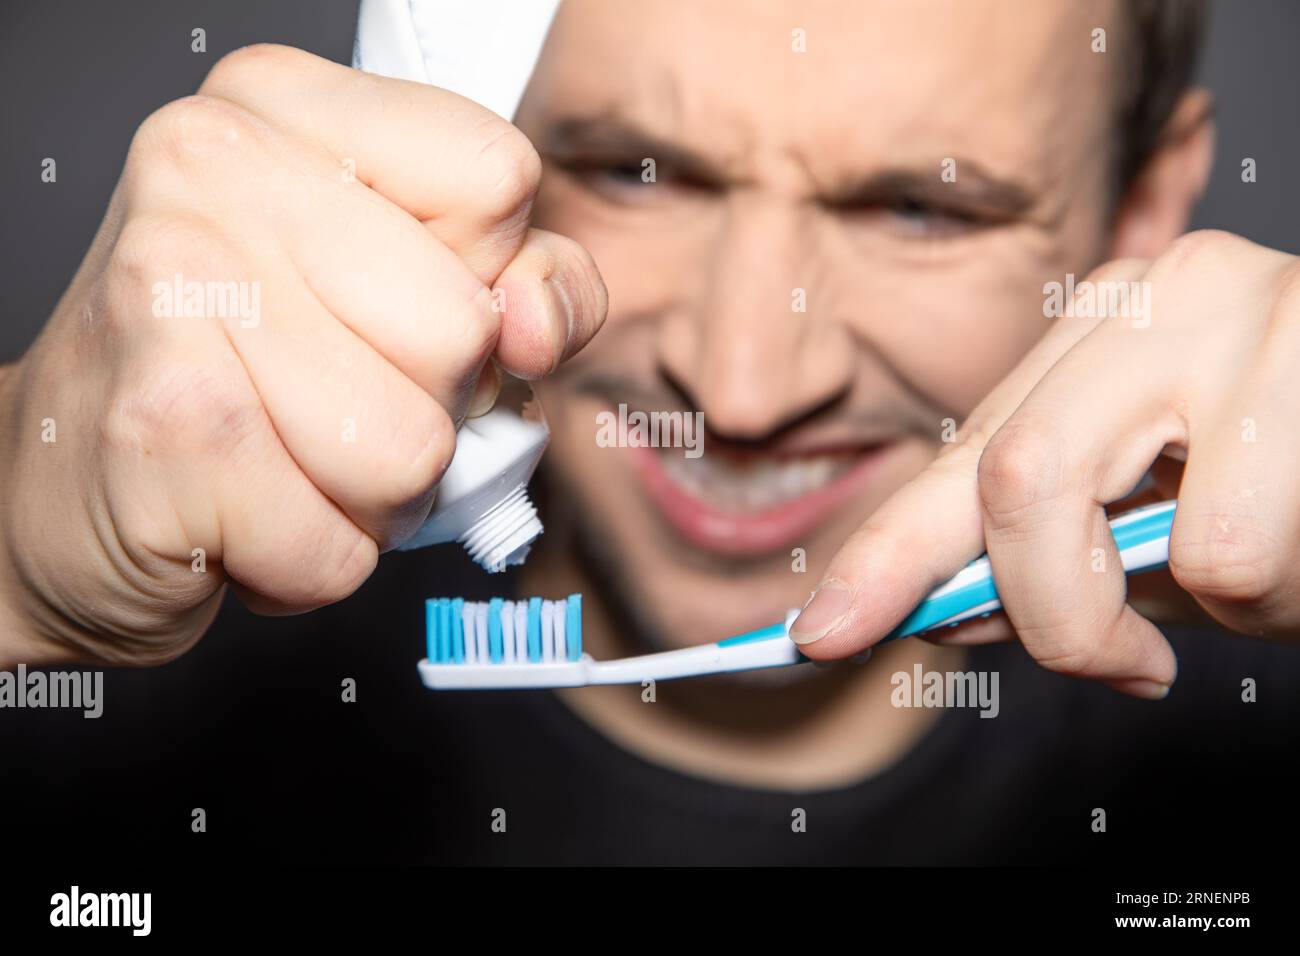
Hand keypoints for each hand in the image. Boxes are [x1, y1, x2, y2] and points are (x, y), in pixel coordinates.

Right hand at [0, 45, 606, 666]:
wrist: (56, 485)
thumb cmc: (233, 380)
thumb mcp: (395, 289)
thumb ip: (514, 278)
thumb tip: (540, 315)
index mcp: (284, 110)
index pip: (496, 176)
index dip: (485, 279)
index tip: (403, 307)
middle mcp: (211, 168)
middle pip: (461, 330)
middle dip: (425, 408)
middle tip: (328, 398)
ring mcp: (176, 290)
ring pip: (414, 449)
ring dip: (370, 496)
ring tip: (287, 456)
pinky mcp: (165, 424)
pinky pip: (343, 544)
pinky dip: (311, 557)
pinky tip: (245, 507)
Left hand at [790, 230, 1299, 698]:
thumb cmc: (1295, 479)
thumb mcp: (1160, 517)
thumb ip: (1050, 554)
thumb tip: (941, 612)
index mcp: (1100, 325)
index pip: (959, 454)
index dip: (885, 556)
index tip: (818, 633)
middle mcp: (1157, 294)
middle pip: (1009, 479)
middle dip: (1044, 609)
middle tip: (1115, 662)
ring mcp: (1245, 314)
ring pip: (1122, 524)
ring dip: (1201, 604)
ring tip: (1271, 571)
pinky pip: (1239, 551)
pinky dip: (1273, 596)